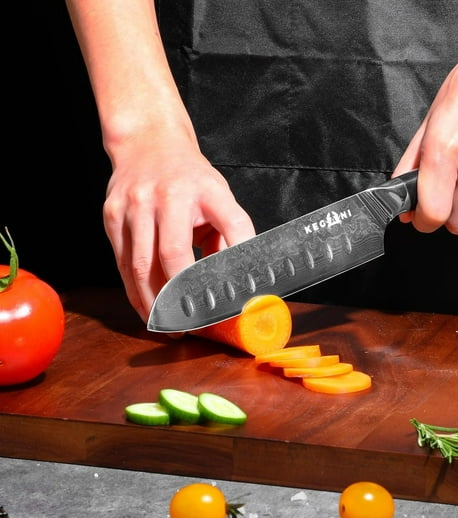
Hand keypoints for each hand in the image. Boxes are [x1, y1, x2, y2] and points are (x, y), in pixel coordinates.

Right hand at [103, 125, 255, 323]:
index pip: (217, 233)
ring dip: (154, 302)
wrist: (148, 144)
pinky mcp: (111, 216)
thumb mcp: (221, 197)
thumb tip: (238, 277)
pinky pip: (122, 263)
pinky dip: (135, 290)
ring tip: (169, 324)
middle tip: (192, 324)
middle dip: (179, 298)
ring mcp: (131, 206)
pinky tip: (148, 307)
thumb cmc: (190, 177)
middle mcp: (162, 198)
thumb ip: (231, 235)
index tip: (224, 302)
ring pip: (138, 266)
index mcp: (198, 191)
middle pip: (168, 257)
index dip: (214, 274)